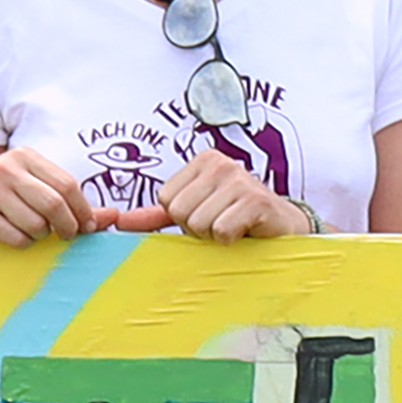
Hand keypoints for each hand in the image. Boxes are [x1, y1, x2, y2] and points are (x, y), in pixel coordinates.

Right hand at [0, 147, 130, 246]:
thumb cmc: (7, 194)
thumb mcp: (37, 186)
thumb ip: (73, 201)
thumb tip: (113, 217)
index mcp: (26, 156)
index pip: (67, 184)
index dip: (83, 210)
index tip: (87, 226)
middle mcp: (6, 169)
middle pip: (54, 204)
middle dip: (67, 226)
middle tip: (67, 235)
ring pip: (35, 224)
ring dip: (41, 235)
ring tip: (33, 230)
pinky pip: (16, 238)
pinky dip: (23, 243)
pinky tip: (15, 234)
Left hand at [150, 153, 304, 241]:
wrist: (283, 230)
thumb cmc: (236, 221)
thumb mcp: (194, 213)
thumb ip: (155, 216)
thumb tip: (118, 221)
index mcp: (202, 161)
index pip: (167, 199)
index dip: (184, 218)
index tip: (209, 215)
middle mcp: (221, 163)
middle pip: (180, 211)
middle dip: (198, 229)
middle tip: (222, 224)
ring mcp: (240, 179)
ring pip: (199, 224)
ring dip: (216, 236)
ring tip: (235, 227)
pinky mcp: (257, 200)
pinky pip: (222, 231)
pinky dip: (232, 240)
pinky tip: (246, 231)